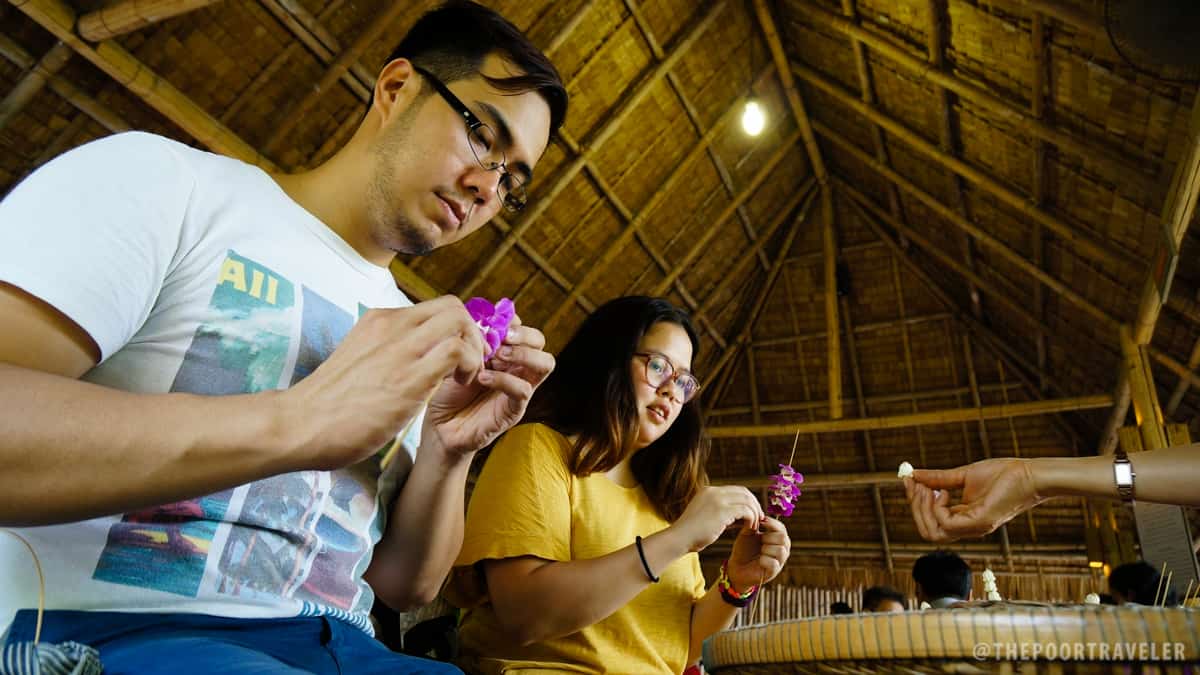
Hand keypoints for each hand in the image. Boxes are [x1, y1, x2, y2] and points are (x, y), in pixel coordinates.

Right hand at [283, 296, 487, 468]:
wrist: (298, 424)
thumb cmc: (325, 405)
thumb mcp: (357, 360)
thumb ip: (382, 353)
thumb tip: (403, 363)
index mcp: (378, 322)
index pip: (433, 308)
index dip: (456, 330)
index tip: (458, 356)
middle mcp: (391, 325)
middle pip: (453, 306)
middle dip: (472, 334)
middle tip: (469, 365)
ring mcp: (400, 348)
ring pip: (459, 320)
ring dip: (475, 349)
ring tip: (466, 377)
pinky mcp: (409, 376)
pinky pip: (457, 351)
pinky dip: (470, 365)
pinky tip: (459, 387)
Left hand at [421, 312, 554, 456]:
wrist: (439, 426)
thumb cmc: (447, 391)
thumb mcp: (455, 357)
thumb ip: (470, 338)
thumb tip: (482, 317)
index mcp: (504, 352)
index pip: (521, 327)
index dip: (509, 320)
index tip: (488, 321)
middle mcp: (516, 367)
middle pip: (539, 341)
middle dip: (523, 333)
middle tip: (501, 336)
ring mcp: (519, 388)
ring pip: (545, 363)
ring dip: (523, 354)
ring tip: (497, 355)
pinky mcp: (514, 410)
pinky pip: (523, 390)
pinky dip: (504, 380)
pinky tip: (482, 378)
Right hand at [669, 485, 763, 552]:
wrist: (679, 539)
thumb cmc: (691, 534)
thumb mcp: (707, 518)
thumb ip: (724, 515)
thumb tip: (742, 518)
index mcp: (708, 491)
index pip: (736, 490)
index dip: (747, 501)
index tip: (753, 514)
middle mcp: (713, 491)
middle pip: (744, 492)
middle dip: (754, 505)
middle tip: (759, 519)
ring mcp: (717, 499)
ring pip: (747, 501)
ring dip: (754, 514)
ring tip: (754, 527)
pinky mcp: (722, 510)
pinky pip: (746, 511)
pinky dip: (751, 519)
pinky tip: (749, 529)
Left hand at [726, 516, 789, 589]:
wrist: (736, 567)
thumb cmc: (744, 549)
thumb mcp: (748, 533)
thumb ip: (755, 524)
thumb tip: (760, 514)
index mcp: (778, 539)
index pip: (782, 528)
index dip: (771, 523)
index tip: (760, 522)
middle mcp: (783, 550)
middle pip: (783, 538)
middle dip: (768, 537)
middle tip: (760, 541)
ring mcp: (780, 562)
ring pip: (780, 550)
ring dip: (766, 549)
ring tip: (759, 551)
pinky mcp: (774, 572)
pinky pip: (773, 563)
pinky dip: (764, 560)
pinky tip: (759, 560)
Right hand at [905, 458, 1043, 541]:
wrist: (1029, 474)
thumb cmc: (1003, 475)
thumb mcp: (963, 475)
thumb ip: (938, 478)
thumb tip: (914, 475)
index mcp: (963, 519)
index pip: (930, 522)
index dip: (914, 503)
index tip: (908, 480)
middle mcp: (967, 528)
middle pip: (927, 532)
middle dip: (915, 508)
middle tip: (915, 485)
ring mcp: (973, 528)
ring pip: (933, 532)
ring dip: (922, 509)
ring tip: (927, 488)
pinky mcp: (980, 522)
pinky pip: (946, 523)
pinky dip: (937, 508)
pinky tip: (945, 491)